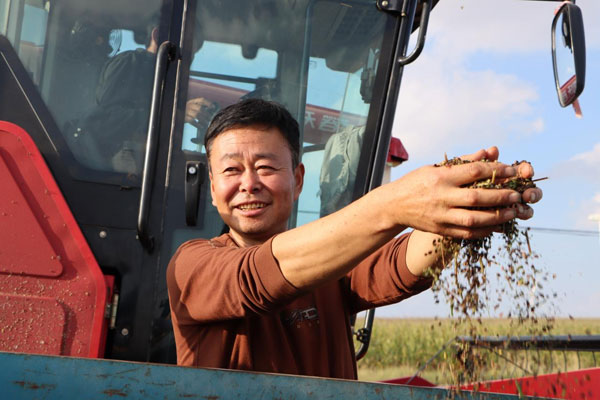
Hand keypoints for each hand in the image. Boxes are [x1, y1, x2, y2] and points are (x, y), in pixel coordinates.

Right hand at [185, 98, 218, 127]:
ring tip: (207, 124)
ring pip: (197, 115)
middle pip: (200, 108)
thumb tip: (211, 111)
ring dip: (204, 120)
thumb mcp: (192, 108)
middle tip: (211, 119)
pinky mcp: (183, 118)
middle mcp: (188, 105)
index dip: (208, 103)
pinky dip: (198, 124)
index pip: (201, 100)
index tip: (213, 107)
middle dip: (207, 114)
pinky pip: (192, 121)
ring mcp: (185, 111)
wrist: (176, 116)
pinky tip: (201, 127)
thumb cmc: (186, 114)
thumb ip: (199, 108)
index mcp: (192, 102)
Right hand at [383, 146, 541, 238]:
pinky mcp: (441, 230)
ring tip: (512, 211)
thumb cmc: (417, 182)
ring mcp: (441, 216)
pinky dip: (485, 230)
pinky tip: (497, 226)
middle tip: (517, 194)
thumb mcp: (435, 167)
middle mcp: (441, 197)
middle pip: (476, 197)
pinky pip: (467, 233)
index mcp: (440, 177)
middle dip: (500, 196)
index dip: (495, 170)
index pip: (473, 172)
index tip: (511, 170)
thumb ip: (462, 162)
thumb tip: (488, 153)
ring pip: (474, 219)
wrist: (394, 206)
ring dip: (497, 216)